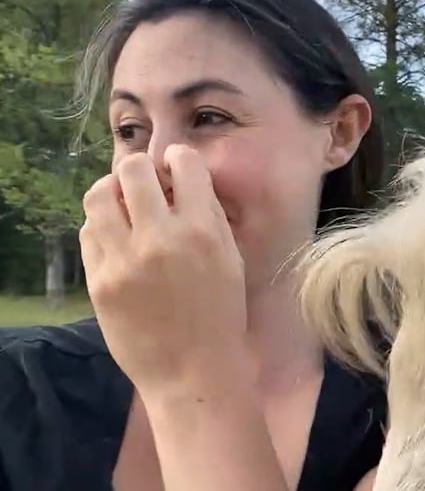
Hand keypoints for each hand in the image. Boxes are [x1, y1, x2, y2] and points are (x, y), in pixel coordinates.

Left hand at [80, 145, 250, 396]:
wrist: (193, 371)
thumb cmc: (221, 315)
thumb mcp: (230, 259)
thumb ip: (208, 216)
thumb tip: (182, 180)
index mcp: (202, 230)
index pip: (182, 162)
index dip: (177, 159)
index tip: (174, 169)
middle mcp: (160, 238)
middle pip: (132, 169)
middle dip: (139, 169)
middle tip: (146, 185)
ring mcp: (124, 260)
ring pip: (98, 195)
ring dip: (112, 192)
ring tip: (123, 205)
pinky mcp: (99, 281)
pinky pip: (88, 232)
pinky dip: (101, 226)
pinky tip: (116, 238)